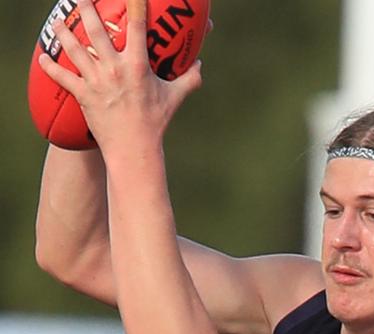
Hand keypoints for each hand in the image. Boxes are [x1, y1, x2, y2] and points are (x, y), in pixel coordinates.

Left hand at [38, 0, 202, 156]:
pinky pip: (62, 77)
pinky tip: (42, 58)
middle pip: (97, 30)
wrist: (133, 148)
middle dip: (85, 9)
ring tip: (58, 21)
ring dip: (63, 32)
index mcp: (137, 66)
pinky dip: (50, 67)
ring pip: (74, 49)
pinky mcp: (83, 94)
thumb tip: (199, 65)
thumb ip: (189, 79)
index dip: (134, 5)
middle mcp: (114, 69)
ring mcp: (97, 81)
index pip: (136, 27)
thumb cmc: (155, 122)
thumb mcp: (175, 98)